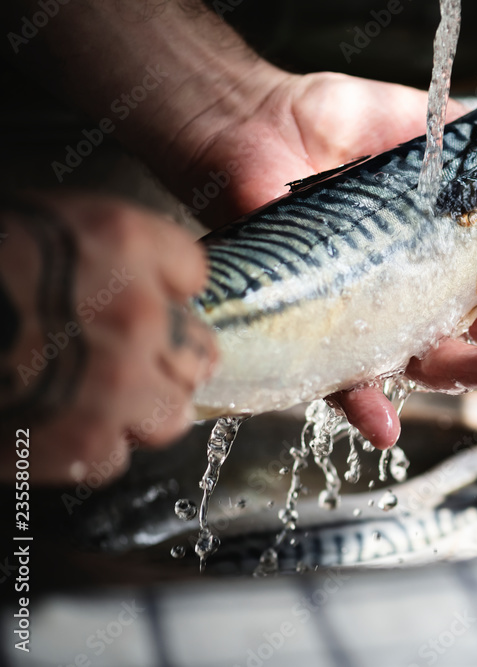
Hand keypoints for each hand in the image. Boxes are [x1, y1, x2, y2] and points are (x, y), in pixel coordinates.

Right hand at [0, 194, 216, 484]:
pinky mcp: (82, 443)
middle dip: (167, 357)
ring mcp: (117, 381)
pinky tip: (49, 425)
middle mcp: (137, 310)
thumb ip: (98, 254)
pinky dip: (88, 447)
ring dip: (139, 409)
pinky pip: (115, 456)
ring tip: (94, 398)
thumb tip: (137, 285)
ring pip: (171, 413)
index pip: (192, 270)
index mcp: (120, 240)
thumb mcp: (30, 227)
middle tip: (130, 358)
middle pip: (200, 350)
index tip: (151, 298)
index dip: (167, 289)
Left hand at [167, 71, 476, 448]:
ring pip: (442, 356)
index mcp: (465, 243)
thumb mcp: (427, 121)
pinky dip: (366, 403)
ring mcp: (386, 314)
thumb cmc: (337, 125)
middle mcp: (435, 288)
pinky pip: (348, 378)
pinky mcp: (329, 329)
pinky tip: (387, 425)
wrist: (254, 125)